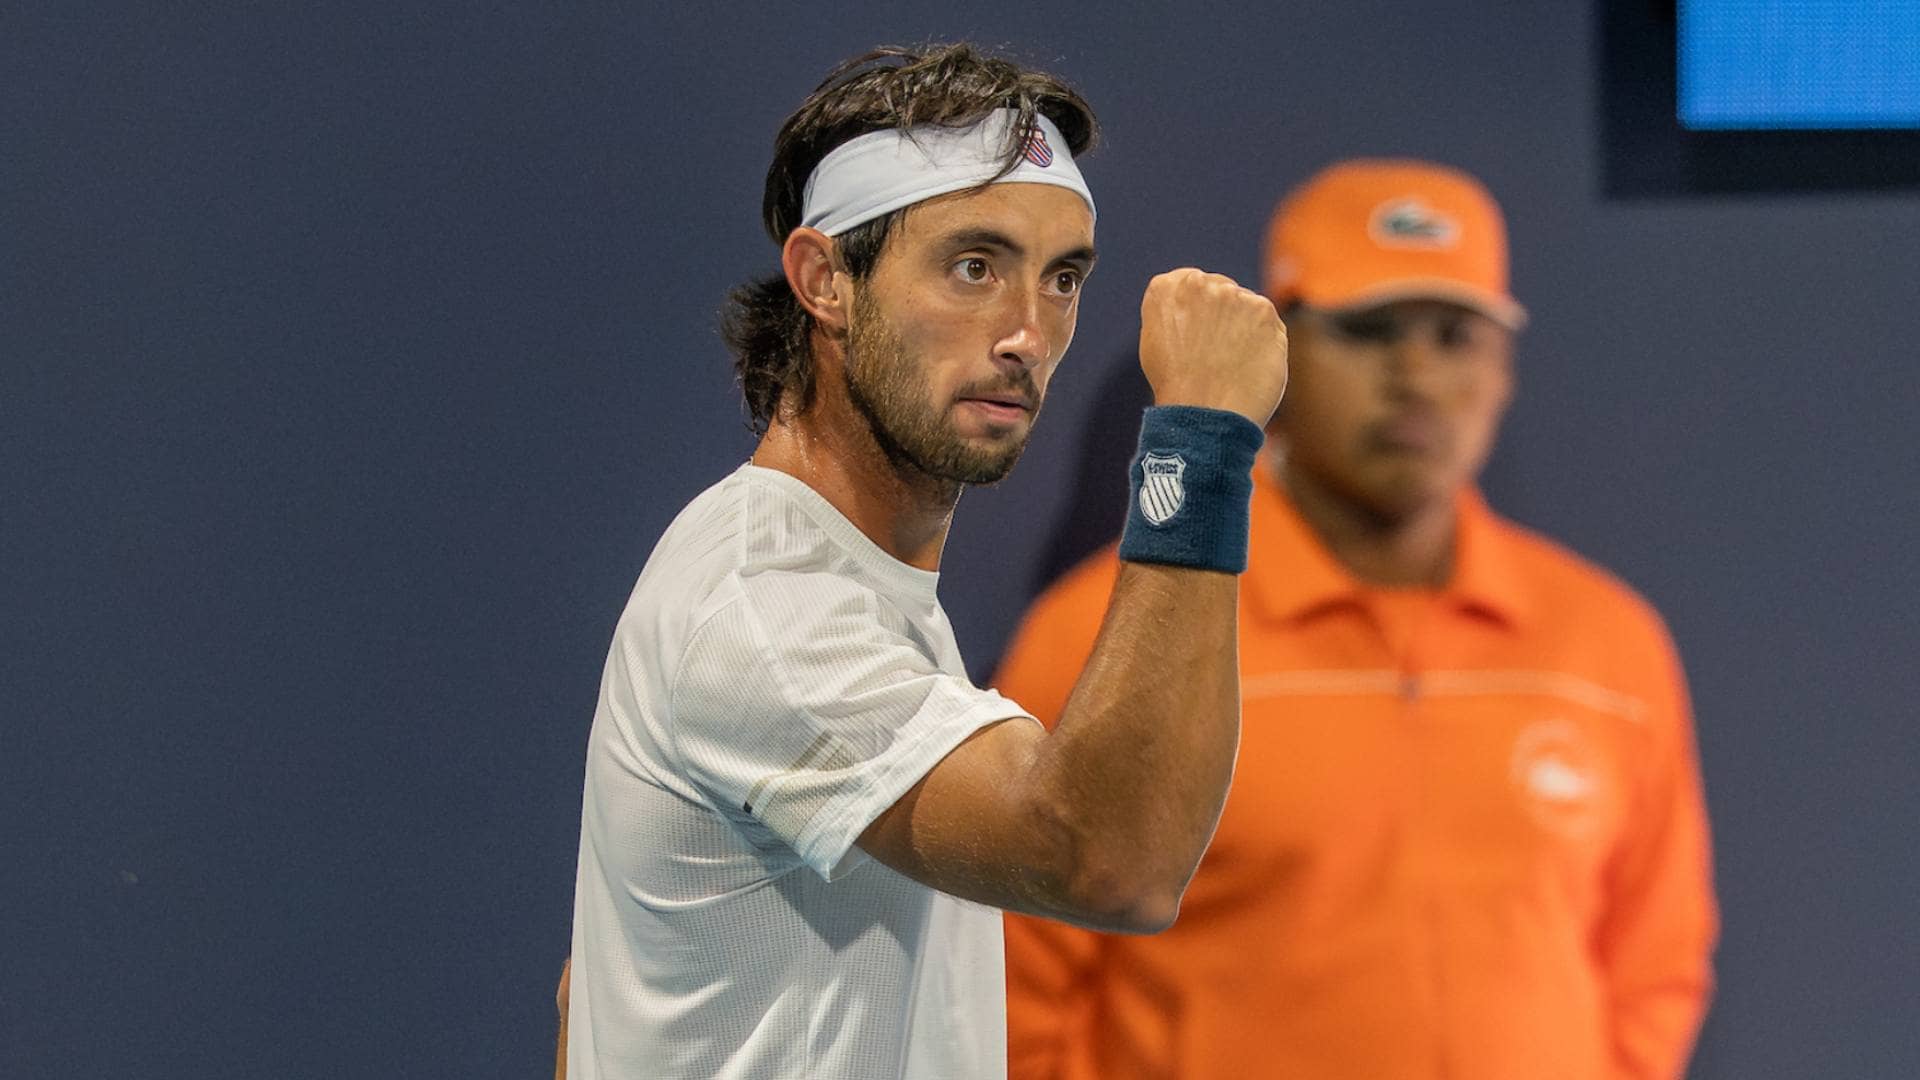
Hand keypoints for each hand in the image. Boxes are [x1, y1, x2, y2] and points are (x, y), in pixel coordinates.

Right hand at [1137, 268, 1288, 425]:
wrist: (1204, 413)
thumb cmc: (1176, 387)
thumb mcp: (1156, 341)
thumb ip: (1176, 312)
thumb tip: (1200, 308)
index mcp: (1167, 288)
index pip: (1191, 286)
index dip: (1199, 313)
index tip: (1198, 336)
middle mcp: (1200, 283)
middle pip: (1221, 292)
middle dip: (1223, 317)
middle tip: (1216, 354)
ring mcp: (1234, 295)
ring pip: (1246, 307)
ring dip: (1244, 329)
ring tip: (1232, 365)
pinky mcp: (1264, 311)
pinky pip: (1269, 324)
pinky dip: (1264, 343)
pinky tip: (1250, 365)